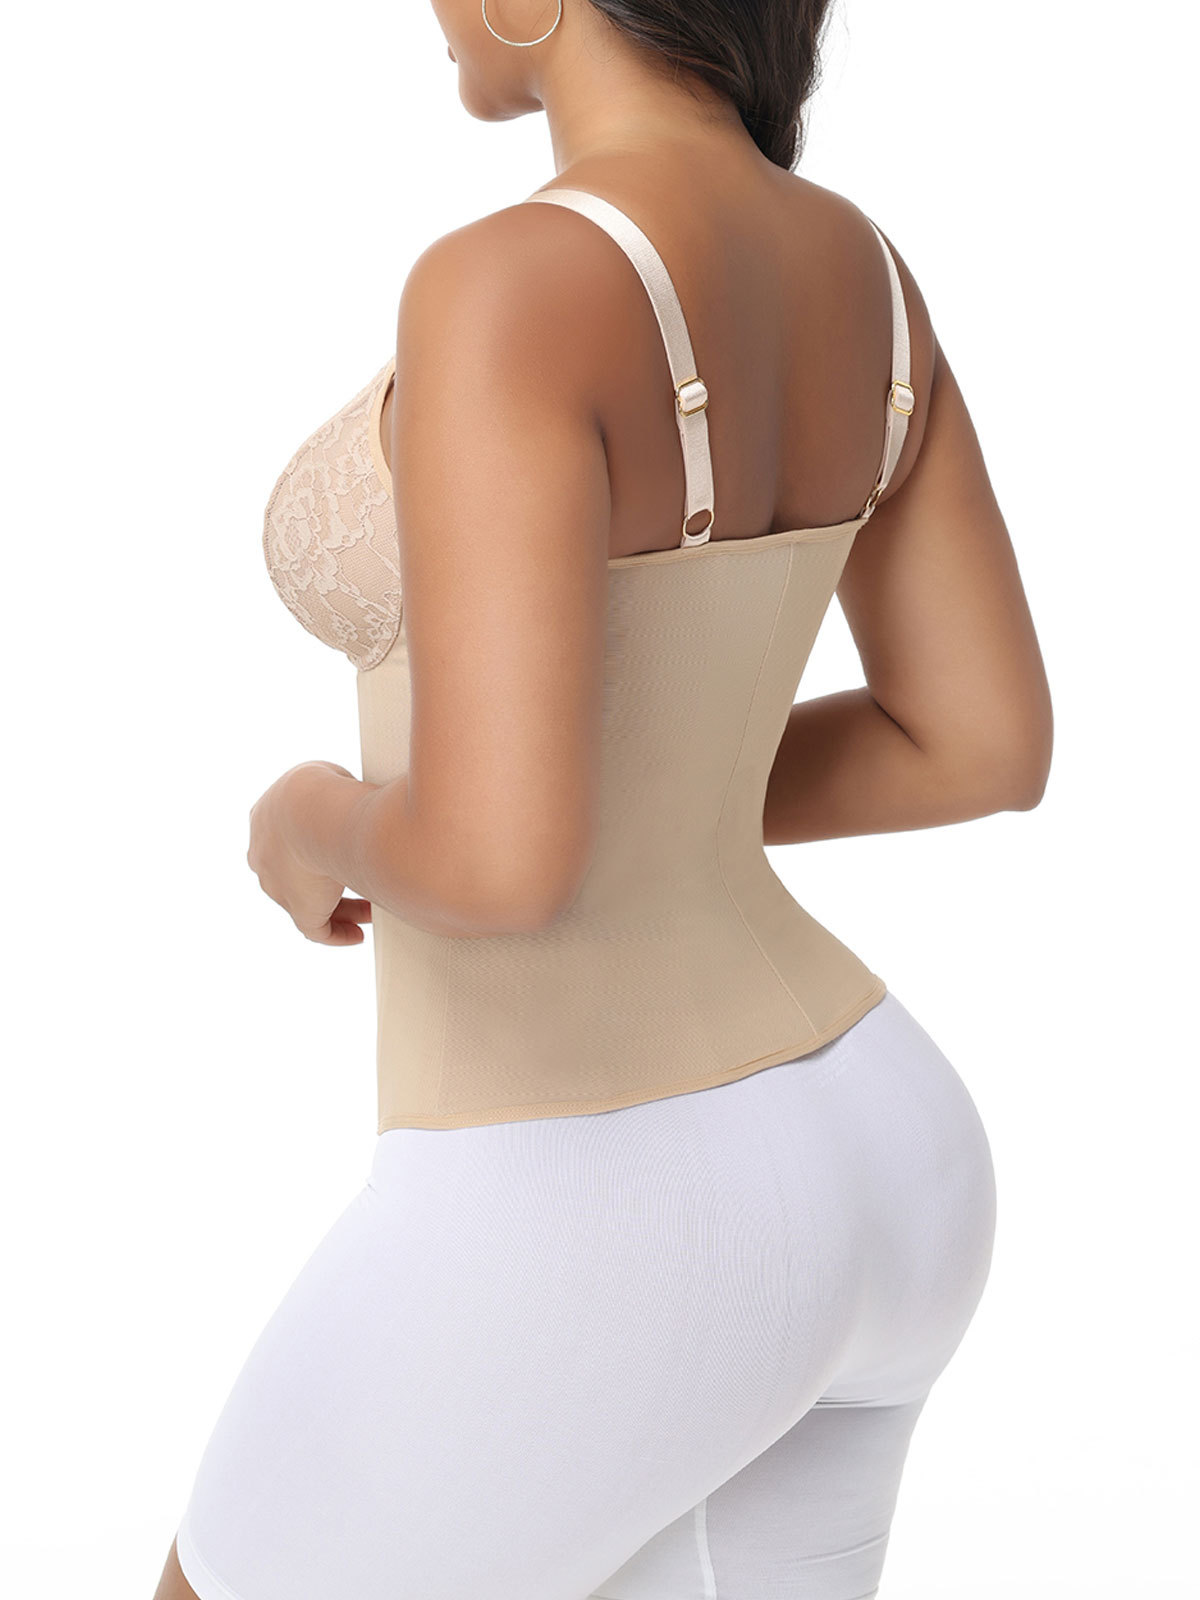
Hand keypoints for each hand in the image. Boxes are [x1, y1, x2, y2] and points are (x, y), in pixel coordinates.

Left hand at [247, 761, 372, 945]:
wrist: (310, 811)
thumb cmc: (319, 789)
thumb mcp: (325, 776)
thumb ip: (332, 791)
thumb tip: (351, 801)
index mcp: (265, 823)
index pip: (286, 843)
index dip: (314, 848)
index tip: (336, 853)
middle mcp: (266, 860)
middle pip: (297, 878)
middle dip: (327, 883)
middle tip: (356, 886)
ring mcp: (281, 888)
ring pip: (310, 905)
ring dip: (340, 910)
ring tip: (368, 913)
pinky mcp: (301, 911)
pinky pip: (318, 930)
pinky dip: (337, 934)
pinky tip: (357, 935)